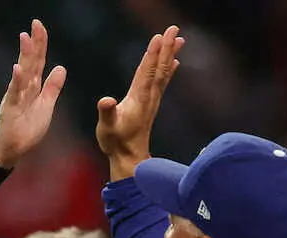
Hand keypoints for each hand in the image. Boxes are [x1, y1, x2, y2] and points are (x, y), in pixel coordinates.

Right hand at [0, 19, 66, 168]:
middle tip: (36, 23)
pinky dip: (17, 81)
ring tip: (26, 38)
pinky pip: (15, 93)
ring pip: (22, 73)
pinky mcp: (11, 108)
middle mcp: (23, 87)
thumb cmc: (26, 129)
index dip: (40, 44)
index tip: (40, 26)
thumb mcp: (46, 105)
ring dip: (24, 56)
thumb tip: (61, 67)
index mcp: (33, 86)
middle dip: (34, 43)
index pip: (38, 61)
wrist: (12, 148)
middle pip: (30, 62)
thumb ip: (52, 87)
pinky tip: (18, 68)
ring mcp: (16, 96)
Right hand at [96, 26, 184, 179]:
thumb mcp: (106, 127)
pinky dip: (169, 69)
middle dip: (166, 47)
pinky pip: (162, 81)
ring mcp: (151, 100)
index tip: (159, 37)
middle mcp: (149, 97)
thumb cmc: (116, 142)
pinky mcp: (150, 103)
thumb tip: (107, 101)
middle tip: (174, 29)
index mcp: (139, 99)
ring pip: (163, 72)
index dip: (152, 54)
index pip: (146, 72)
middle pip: (159, 67)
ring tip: (179, 39)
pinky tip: (175, 61)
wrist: (129, 158)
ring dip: (170, 54)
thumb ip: (107, 112)